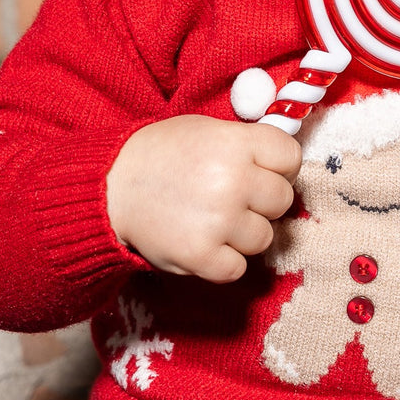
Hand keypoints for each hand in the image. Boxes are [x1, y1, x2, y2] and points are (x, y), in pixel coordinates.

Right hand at [106, 114, 301, 282]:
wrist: (109, 189)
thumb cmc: (161, 155)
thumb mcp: (206, 129)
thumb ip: (247, 144)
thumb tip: (286, 163)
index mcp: (235, 144)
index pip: (290, 157)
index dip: (278, 166)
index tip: (260, 171)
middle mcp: (232, 181)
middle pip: (282, 200)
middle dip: (261, 201)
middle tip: (231, 198)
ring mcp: (218, 221)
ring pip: (264, 237)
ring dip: (243, 234)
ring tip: (213, 220)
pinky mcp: (201, 256)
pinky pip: (238, 269)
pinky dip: (223, 262)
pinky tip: (205, 244)